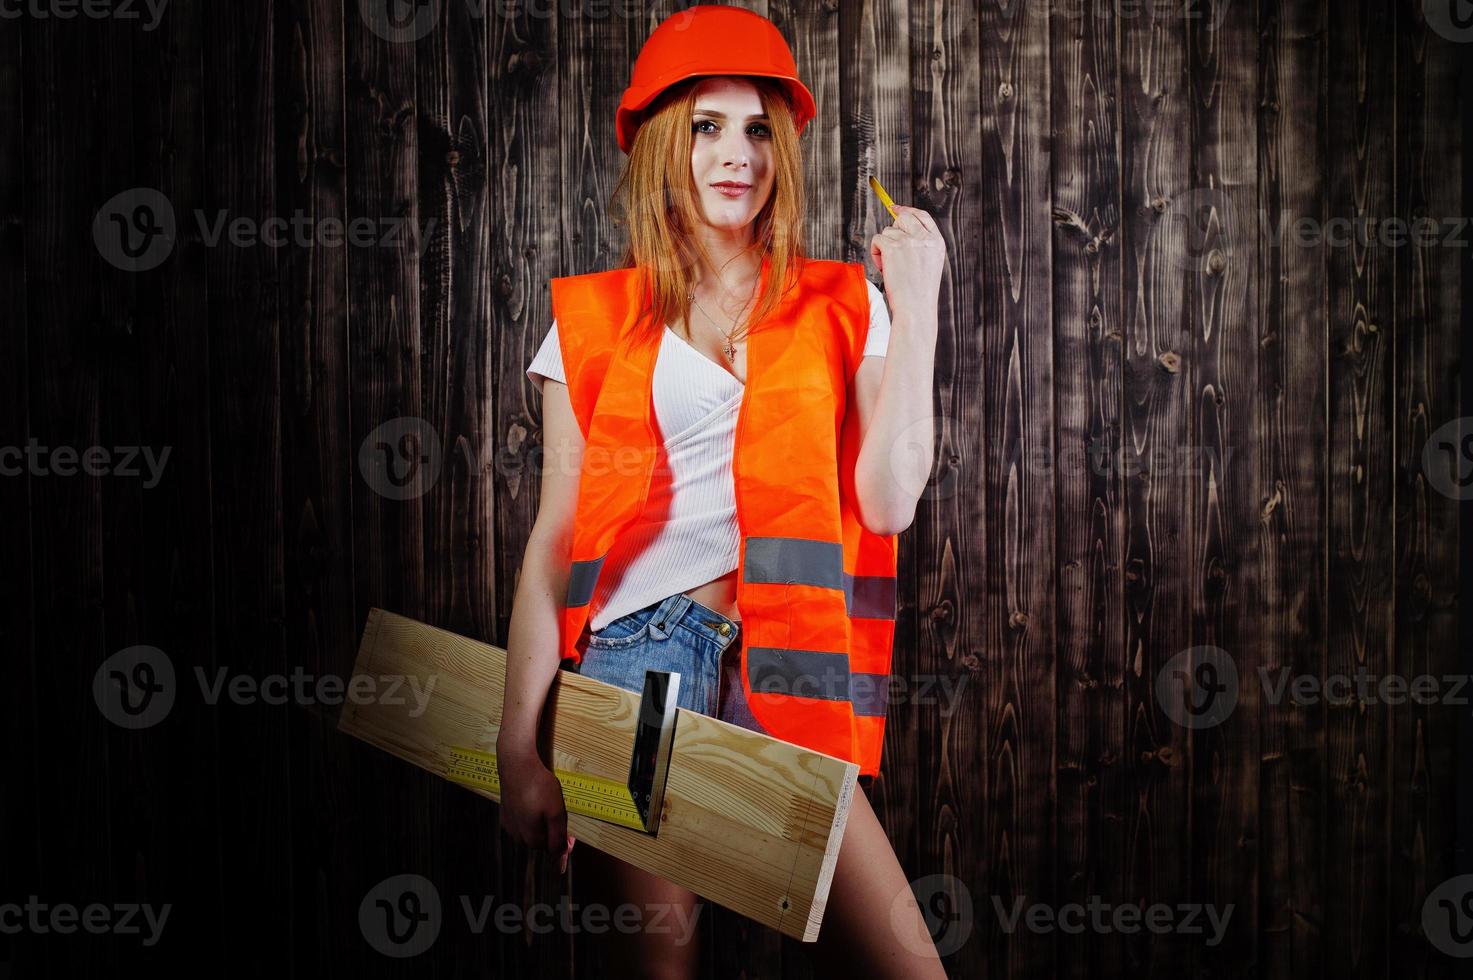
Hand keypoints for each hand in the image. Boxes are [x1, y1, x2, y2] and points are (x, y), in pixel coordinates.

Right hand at [497, 750, 576, 873]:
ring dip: (540, 824)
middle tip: (558, 813)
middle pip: (540, 841)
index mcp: (530, 837)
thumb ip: (558, 839)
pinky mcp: (505, 812)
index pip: (550, 850)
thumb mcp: (556, 813)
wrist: (517, 764)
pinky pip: (521, 822)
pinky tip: (534, 802)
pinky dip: (530, 816)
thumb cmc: (538, 787)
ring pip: (530, 832)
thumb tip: (560, 862)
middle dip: (551, 831)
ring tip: (545, 805)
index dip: (562, 842)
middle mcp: (516, 835)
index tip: (570, 833)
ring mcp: (509, 823)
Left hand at [869, 204, 944, 318]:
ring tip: (891, 268)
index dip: (908, 210)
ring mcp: (909, 241)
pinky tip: (884, 268)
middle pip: (903, 218)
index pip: (922, 216)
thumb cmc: (919, 293)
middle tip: (889, 248)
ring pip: (887, 231)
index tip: (896, 208)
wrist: (916, 308)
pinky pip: (877, 239)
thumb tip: (898, 231)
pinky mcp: (893, 247)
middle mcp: (925, 238)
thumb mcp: (928, 265)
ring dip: (884, 248)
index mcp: (937, 242)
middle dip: (893, 230)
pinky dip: (876, 253)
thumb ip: (920, 246)